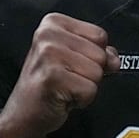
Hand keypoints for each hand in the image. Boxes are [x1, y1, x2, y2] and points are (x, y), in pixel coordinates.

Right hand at [0, 13, 118, 137]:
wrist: (23, 114)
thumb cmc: (49, 84)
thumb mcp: (73, 58)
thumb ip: (96, 51)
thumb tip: (115, 59)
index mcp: (53, 23)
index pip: (100, 35)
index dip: (95, 54)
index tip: (74, 64)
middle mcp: (48, 35)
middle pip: (100, 54)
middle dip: (91, 72)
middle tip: (68, 78)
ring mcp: (48, 54)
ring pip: (97, 72)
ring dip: (86, 86)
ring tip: (65, 87)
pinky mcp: (52, 77)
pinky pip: (89, 89)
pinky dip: (82, 99)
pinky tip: (63, 97)